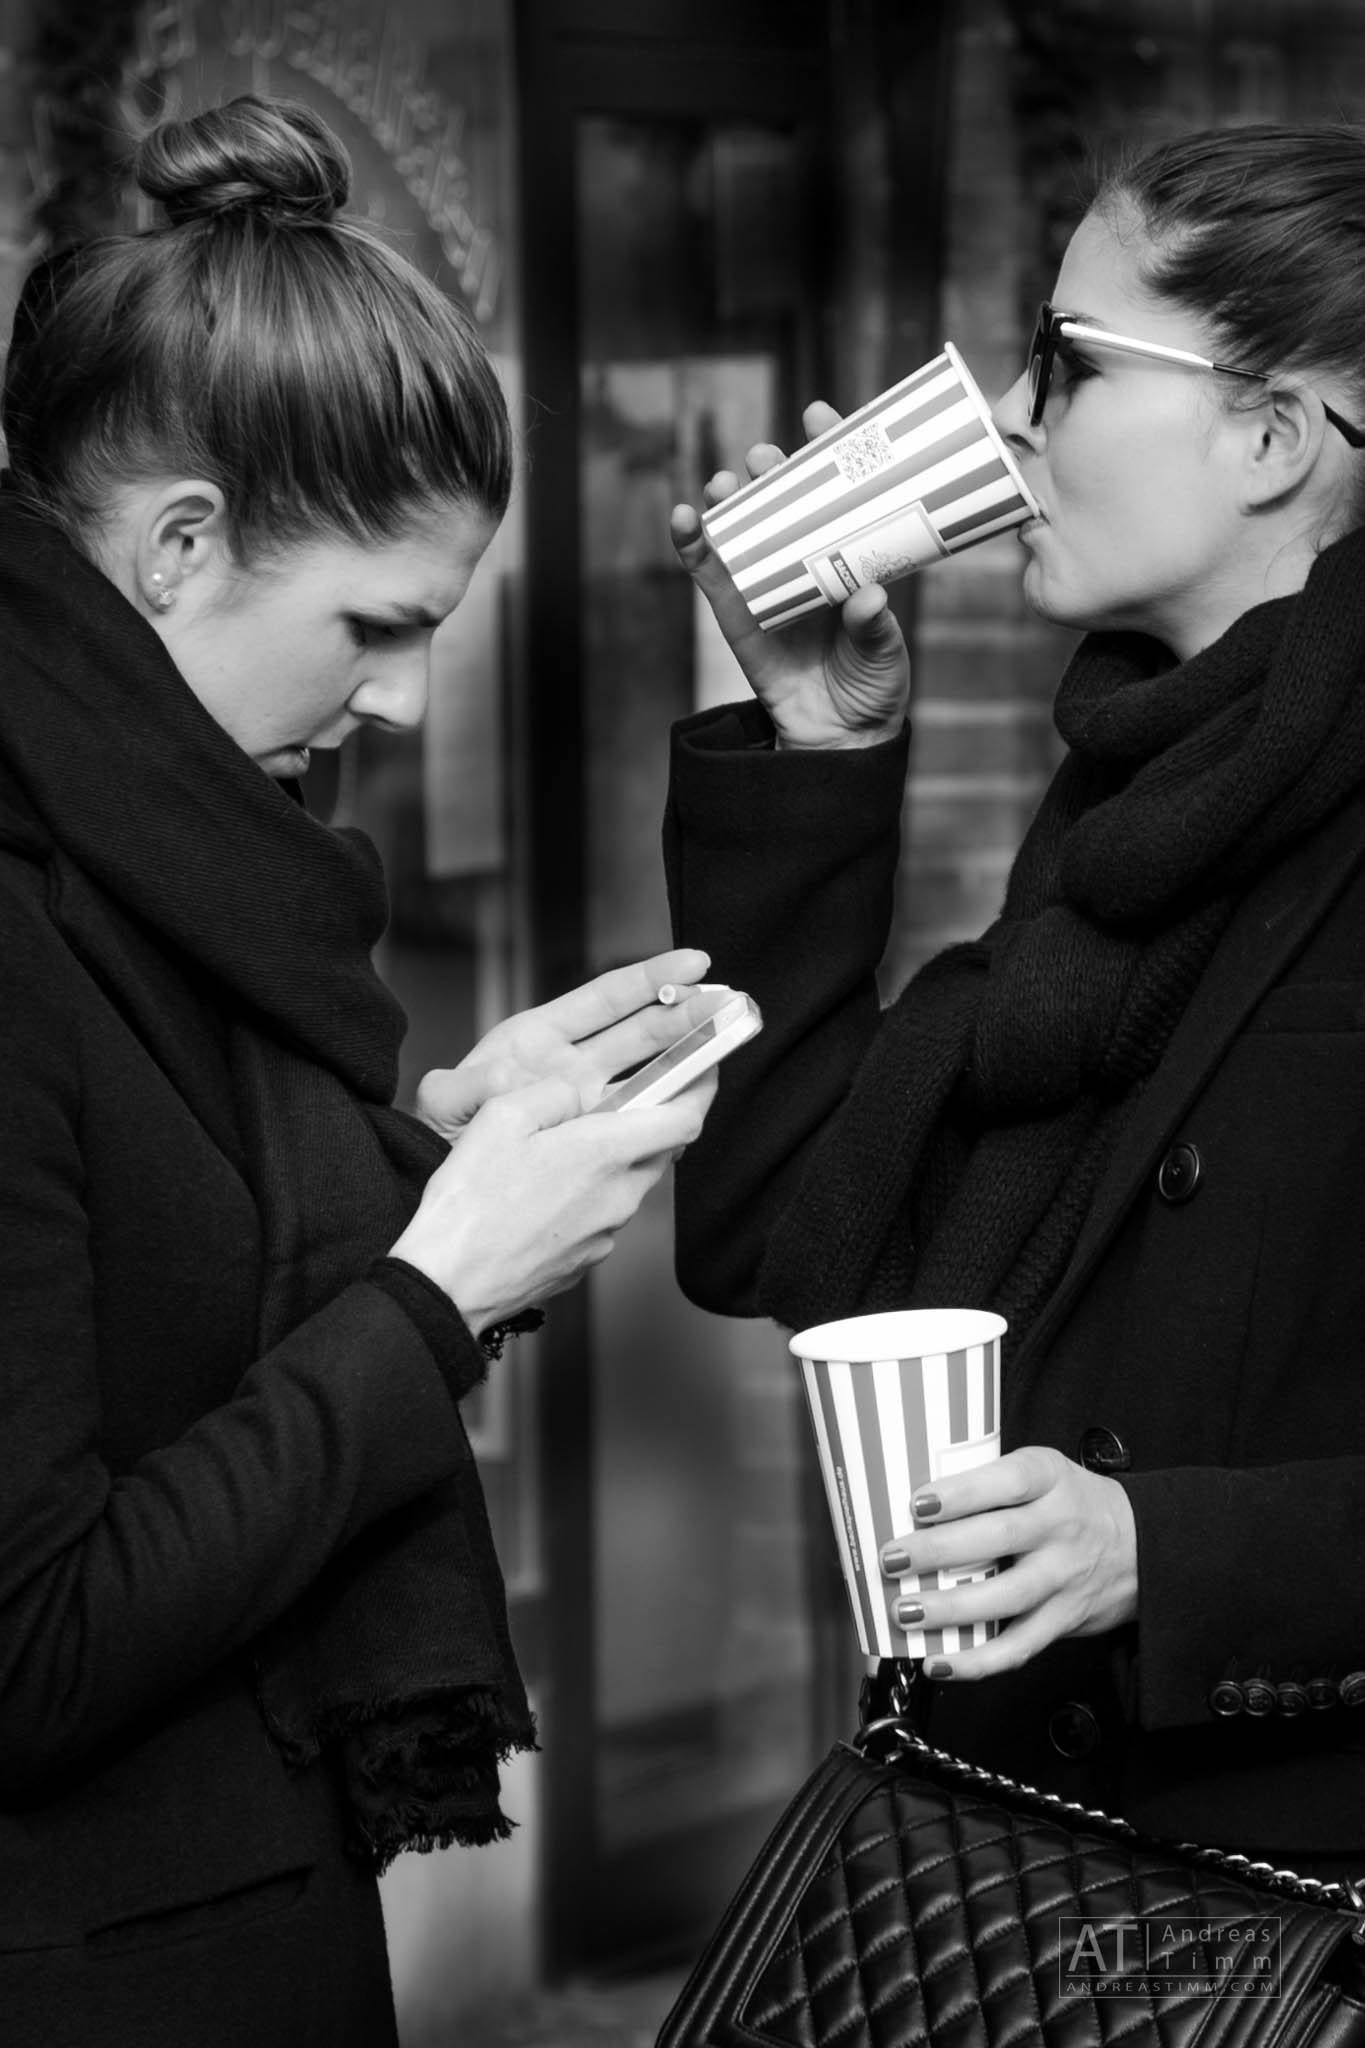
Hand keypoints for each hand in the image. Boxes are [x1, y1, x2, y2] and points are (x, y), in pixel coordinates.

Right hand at [389, 1068, 716, 1333]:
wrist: (450, 1284)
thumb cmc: (470, 1205)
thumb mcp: (501, 1117)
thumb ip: (552, 1093)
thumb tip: (576, 1092)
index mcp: (604, 1153)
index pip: (685, 1118)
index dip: (701, 1089)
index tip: (704, 1070)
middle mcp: (618, 1195)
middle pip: (660, 1150)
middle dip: (650, 1122)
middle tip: (622, 1101)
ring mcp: (608, 1233)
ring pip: (630, 1182)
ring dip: (614, 1160)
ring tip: (566, 1148)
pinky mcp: (589, 1258)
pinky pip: (605, 1213)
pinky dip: (590, 1194)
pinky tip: (546, 1191)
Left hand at [414, 947, 712, 1137]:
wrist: (445, 1190)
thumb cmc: (440, 1136)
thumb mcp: (442, 1104)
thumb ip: (464, 1088)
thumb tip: (505, 1081)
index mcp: (539, 1039)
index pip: (606, 999)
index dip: (652, 978)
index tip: (696, 965)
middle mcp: (574, 1067)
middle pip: (643, 1032)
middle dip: (689, 1015)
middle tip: (731, 1005)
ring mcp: (591, 1105)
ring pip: (652, 1077)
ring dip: (691, 1059)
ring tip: (728, 1045)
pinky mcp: (599, 1142)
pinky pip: (642, 1125)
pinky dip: (670, 1115)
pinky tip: (696, 1107)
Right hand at [671, 400, 910, 750]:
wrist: (840, 735)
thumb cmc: (873, 684)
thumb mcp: (885, 654)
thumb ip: (875, 627)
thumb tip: (868, 597)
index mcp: (849, 553)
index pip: (839, 489)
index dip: (828, 448)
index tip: (821, 417)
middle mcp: (806, 557)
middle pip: (784, 497)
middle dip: (773, 468)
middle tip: (769, 457)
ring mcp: (767, 580)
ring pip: (744, 525)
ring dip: (731, 497)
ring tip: (726, 482)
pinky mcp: (735, 611)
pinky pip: (708, 572)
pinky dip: (691, 544)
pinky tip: (684, 517)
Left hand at [878, 1447, 1137, 1679]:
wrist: (1145, 1547)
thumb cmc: (1075, 1504)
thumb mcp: (1045, 1473)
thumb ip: (992, 1483)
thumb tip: (914, 1505)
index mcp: (1050, 1479)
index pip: (1007, 1480)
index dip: (962, 1492)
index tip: (918, 1503)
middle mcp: (1060, 1526)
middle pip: (998, 1538)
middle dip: (938, 1551)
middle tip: (892, 1558)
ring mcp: (1063, 1577)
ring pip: (1006, 1596)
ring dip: (950, 1608)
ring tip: (906, 1610)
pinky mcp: (1063, 1620)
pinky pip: (1019, 1646)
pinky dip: (977, 1661)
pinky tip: (941, 1662)